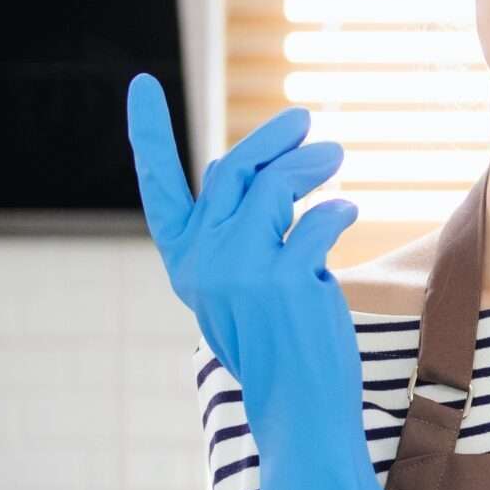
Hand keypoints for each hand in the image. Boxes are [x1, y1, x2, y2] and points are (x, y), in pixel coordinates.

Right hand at [125, 72, 357, 430]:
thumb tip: (249, 162)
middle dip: (270, 139)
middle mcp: (203, 262)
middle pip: (232, 171)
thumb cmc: (277, 340)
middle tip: (305, 121)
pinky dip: (337, 208)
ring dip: (310, 165)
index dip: (150, 135)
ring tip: (334, 158)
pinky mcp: (284, 279)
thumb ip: (236, 230)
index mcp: (185, 262)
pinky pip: (317, 218)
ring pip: (275, 187)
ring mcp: (240, 270)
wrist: (299, 406)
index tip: (141, 83)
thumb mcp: (240, 283)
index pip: (159, 189)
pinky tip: (348, 209)